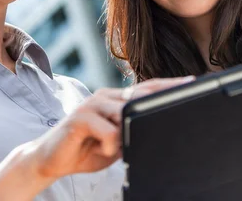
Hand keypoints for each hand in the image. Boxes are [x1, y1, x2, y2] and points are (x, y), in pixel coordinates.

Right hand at [24, 76, 194, 184]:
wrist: (50, 159)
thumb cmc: (85, 148)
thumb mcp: (116, 141)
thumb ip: (132, 131)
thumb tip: (157, 129)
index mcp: (115, 99)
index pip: (147, 88)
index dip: (169, 85)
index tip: (191, 83)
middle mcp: (105, 96)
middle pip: (140, 93)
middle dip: (162, 96)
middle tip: (183, 99)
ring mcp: (92, 104)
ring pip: (125, 111)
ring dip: (127, 132)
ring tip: (115, 146)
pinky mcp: (80, 117)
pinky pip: (108, 130)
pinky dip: (110, 144)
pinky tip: (101, 149)